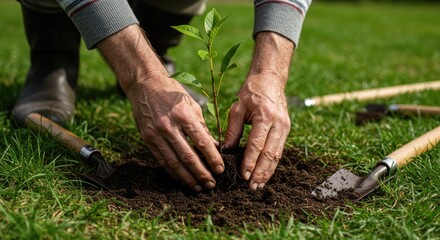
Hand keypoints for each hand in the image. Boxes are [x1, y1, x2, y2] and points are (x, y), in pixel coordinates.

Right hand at [127, 73, 223, 191]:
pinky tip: (183, 179)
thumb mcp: (192, 105)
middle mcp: (168, 126)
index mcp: (183, 115)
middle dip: (201, 173)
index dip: (212, 158)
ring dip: (187, 178)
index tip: (221, 169)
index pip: (201, 142)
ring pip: (174, 162)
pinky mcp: (147, 139)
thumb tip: (215, 148)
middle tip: (212, 184)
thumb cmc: (173, 93)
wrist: (145, 85)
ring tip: (199, 187)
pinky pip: (162, 160)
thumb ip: (203, 127)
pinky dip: (173, 172)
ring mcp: (155, 134)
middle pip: (188, 156)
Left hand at [225, 73, 290, 189]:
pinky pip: (279, 150)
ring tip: (258, 185)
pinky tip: (265, 174)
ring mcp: (285, 127)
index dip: (250, 161)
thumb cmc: (250, 92)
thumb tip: (226, 151)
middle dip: (261, 172)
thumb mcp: (237, 108)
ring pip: (277, 155)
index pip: (257, 144)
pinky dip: (272, 164)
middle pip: (270, 153)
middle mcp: (278, 123)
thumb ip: (233, 129)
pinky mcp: (287, 129)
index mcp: (264, 116)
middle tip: (252, 186)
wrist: (270, 79)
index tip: (243, 175)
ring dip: (268, 172)